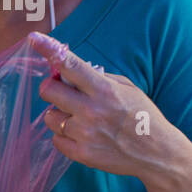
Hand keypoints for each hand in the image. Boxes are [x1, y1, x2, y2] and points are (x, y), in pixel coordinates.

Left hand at [30, 32, 190, 182]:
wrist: (157, 152)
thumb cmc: (142, 116)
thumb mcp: (128, 89)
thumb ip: (98, 78)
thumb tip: (68, 72)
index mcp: (104, 90)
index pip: (70, 65)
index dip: (49, 50)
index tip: (34, 39)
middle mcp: (91, 110)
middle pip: (48, 90)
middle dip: (52, 89)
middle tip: (62, 93)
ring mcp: (84, 133)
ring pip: (49, 116)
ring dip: (59, 115)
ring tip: (79, 119)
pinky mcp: (80, 153)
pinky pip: (56, 139)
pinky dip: (64, 136)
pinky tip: (82, 135)